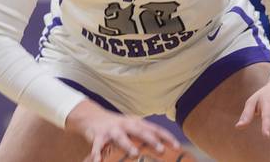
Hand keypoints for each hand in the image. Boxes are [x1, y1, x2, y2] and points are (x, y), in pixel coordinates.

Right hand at [65, 99, 180, 161]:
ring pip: (120, 137)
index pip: (154, 128)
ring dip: (128, 144)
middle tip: (161, 149)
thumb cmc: (117, 126)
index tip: (177, 146)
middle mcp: (125, 124)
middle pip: (140, 130)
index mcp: (135, 122)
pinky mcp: (98, 135)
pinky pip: (97, 146)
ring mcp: (111, 129)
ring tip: (135, 153)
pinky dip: (97, 154)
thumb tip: (161, 148)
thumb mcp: (131, 127)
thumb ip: (143, 135)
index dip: (166, 136)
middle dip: (151, 139)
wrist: (92, 116)